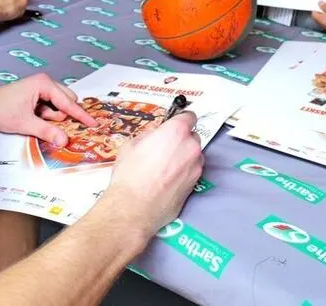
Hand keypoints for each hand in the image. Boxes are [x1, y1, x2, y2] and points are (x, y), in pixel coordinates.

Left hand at [0, 73, 97, 144]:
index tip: (94, 124)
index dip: (81, 115)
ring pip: (59, 106)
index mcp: (44, 83)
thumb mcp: (26, 124)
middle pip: (66, 101)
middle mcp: (45, 82)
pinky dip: (46, 116)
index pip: (68, 102)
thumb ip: (47, 131)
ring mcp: (40, 88)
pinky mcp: (36, 95)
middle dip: (60, 116)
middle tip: (46, 122)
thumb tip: (65, 140)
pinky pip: (50, 107)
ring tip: (34, 119)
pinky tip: (34, 119)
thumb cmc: (1, 111)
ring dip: (51, 117)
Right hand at [105, 112, 202, 237]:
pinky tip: (168, 181)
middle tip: (165, 149)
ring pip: (194, 155)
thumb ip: (149, 135)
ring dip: (185, 157)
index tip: (174, 125)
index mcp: (176, 131)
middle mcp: (191, 147)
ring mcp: (196, 167)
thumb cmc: (129, 174)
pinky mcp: (196, 185)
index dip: (181, 120)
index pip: (189, 116)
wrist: (133, 208)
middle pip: (193, 136)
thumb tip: (156, 135)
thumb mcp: (131, 144)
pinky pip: (192, 171)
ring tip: (166, 168)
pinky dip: (184, 173)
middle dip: (181, 140)